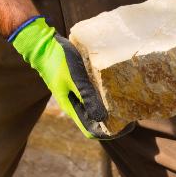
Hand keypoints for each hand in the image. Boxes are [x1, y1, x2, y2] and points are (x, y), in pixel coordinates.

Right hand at [10, 17, 131, 138]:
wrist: (42, 44)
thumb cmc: (58, 59)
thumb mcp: (75, 77)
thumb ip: (87, 96)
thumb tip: (102, 118)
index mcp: (72, 108)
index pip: (93, 131)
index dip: (110, 133)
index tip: (128, 125)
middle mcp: (75, 105)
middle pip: (97, 122)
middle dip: (115, 121)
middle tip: (133, 112)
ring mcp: (76, 95)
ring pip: (96, 109)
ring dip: (112, 109)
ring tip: (129, 102)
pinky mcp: (79, 85)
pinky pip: (95, 97)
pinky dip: (106, 97)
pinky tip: (118, 89)